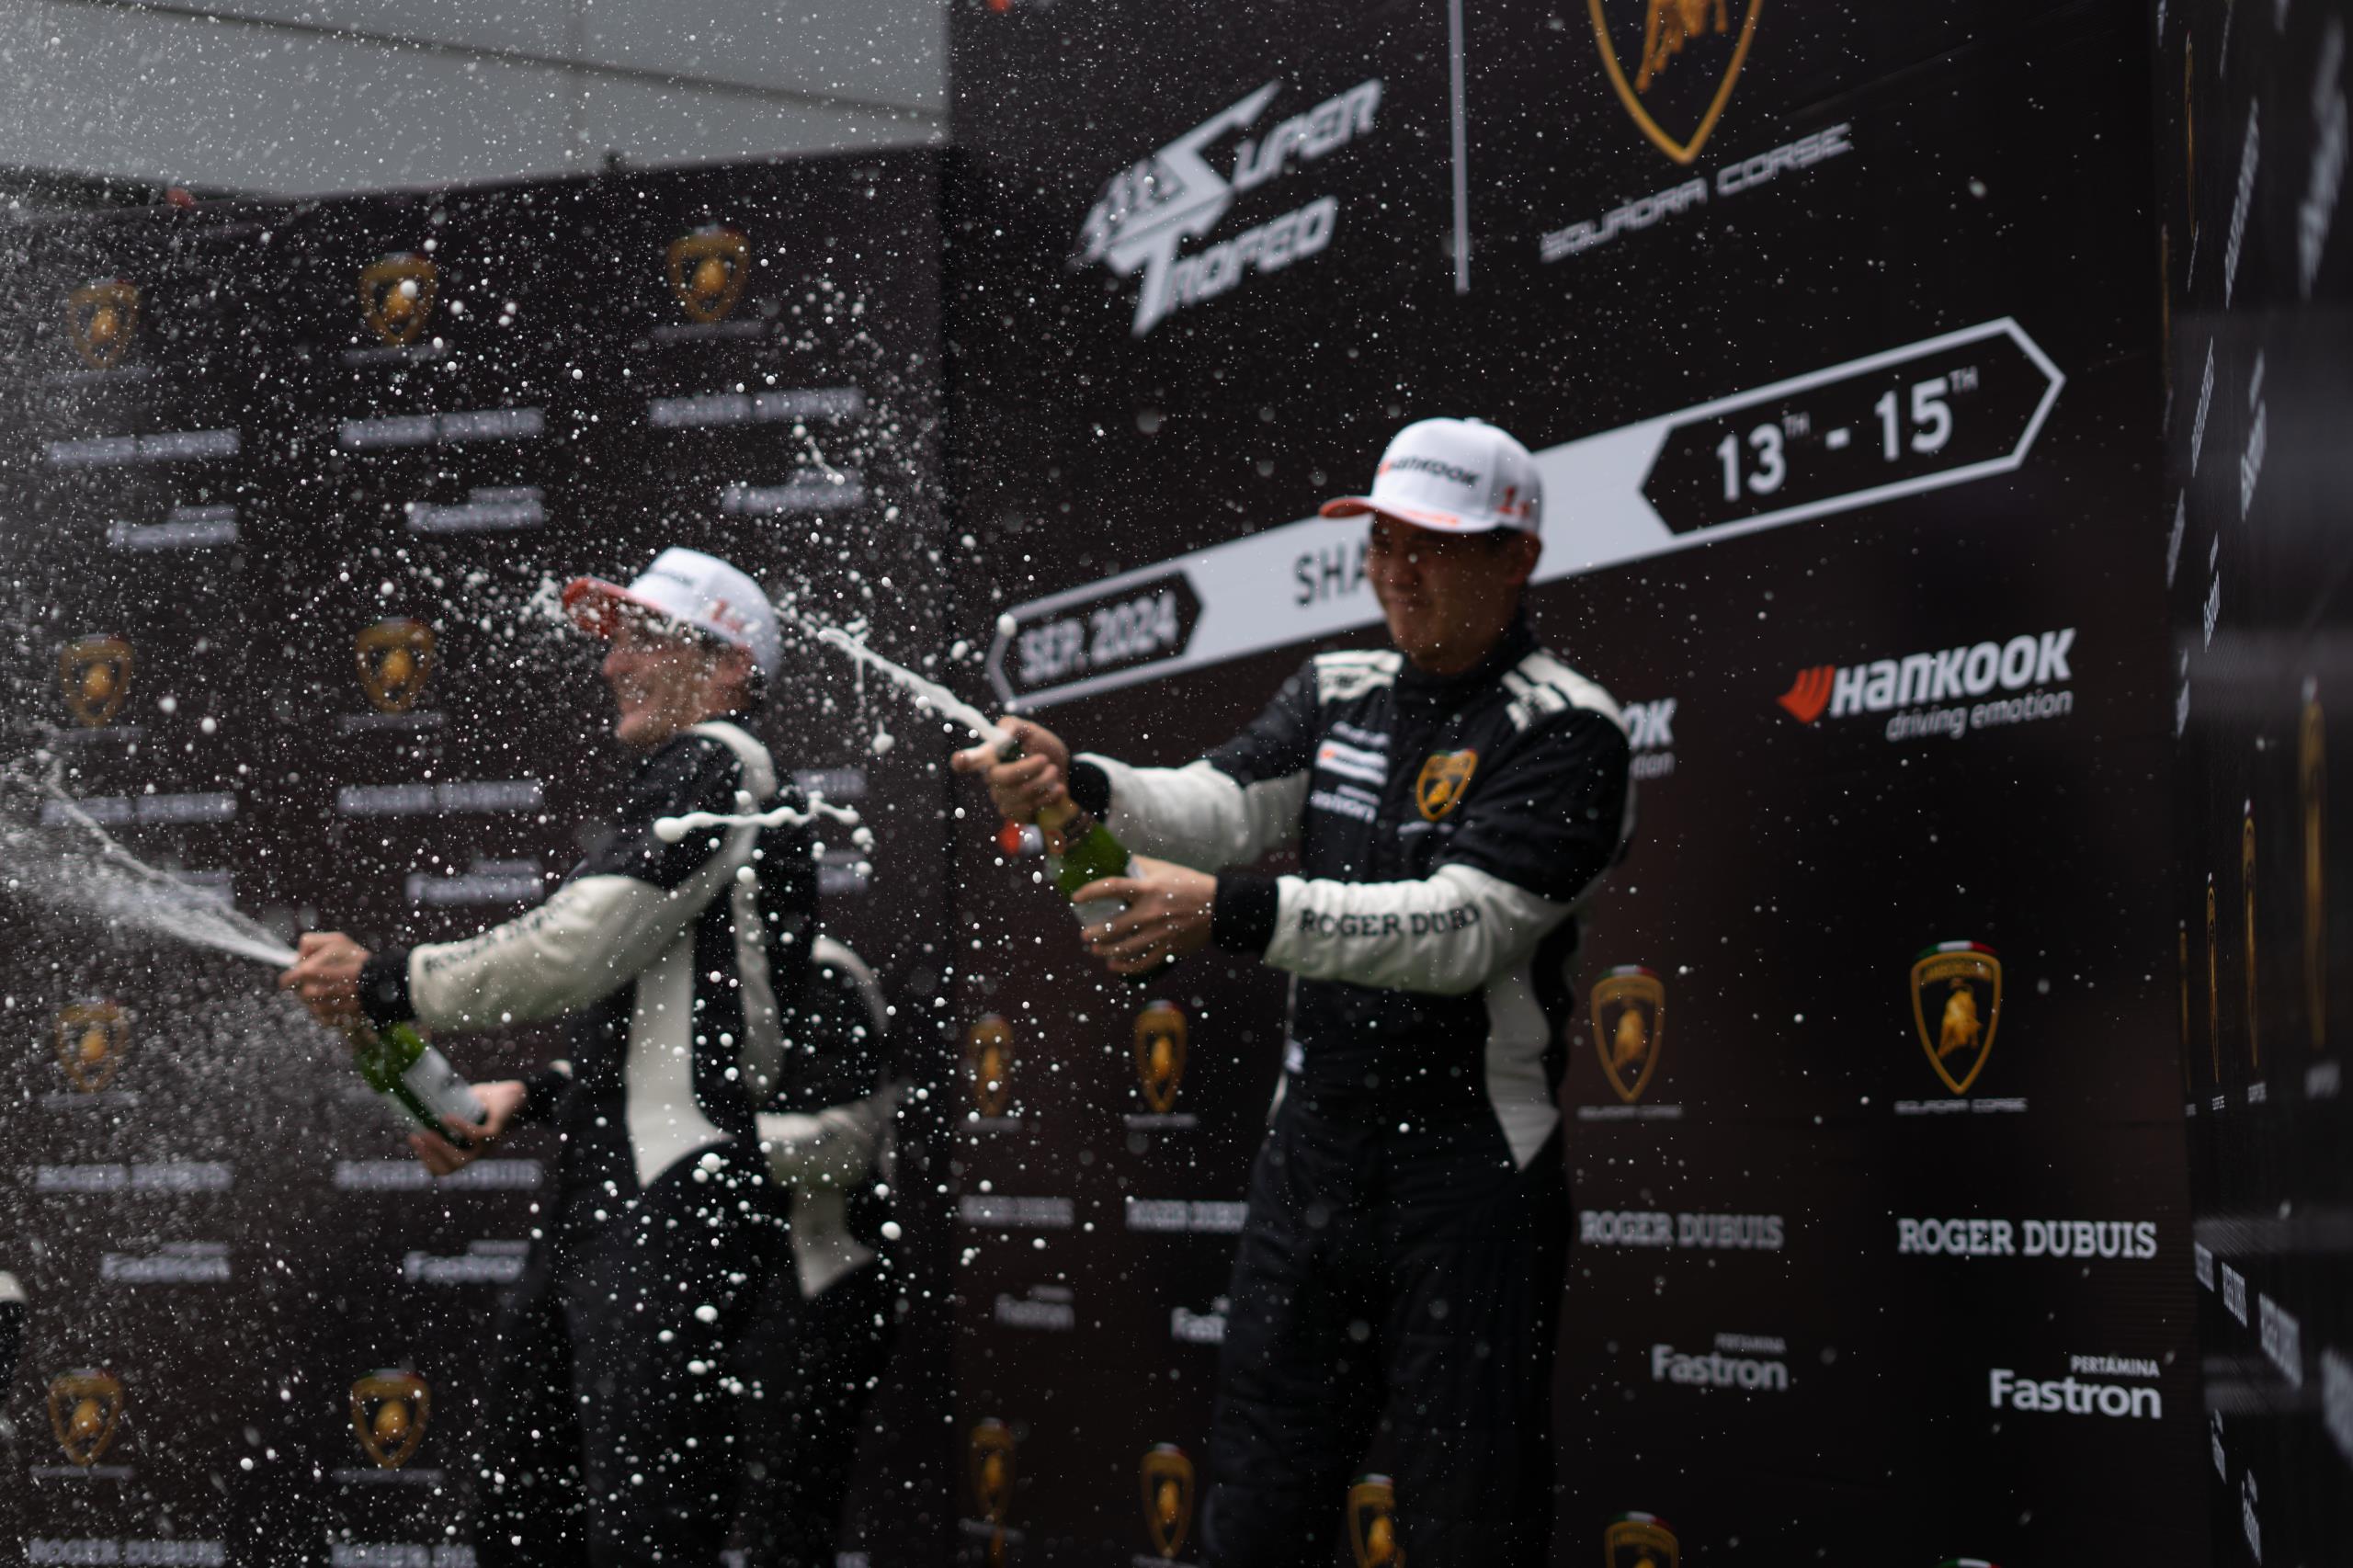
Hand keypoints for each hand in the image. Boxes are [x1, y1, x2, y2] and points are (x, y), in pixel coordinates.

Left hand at [280, 932, 370, 1026]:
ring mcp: (321, 1009)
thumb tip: (296, 957)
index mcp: (309, 971)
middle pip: (301, 993)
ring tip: (337, 991)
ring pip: (311, 1006)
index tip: (294, 978)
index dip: (290, 978)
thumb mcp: (336, 940)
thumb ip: (310, 943)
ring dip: (320, 999)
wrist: (384, 984)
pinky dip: (330, 1011)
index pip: (288, 979)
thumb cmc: (359, 960)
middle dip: (309, 987)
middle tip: (325, 981)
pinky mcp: (333, 1022)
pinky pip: (323, 1017)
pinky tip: (342, 1002)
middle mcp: (312, 993)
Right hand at [410, 1079, 527, 1176]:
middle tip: (416, 1137)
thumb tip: (421, 1089)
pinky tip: (446, 1118)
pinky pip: (477, 1136)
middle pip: (448, 1168)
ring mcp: (486, 1146)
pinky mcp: (496, 1133)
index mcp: (465, 1150)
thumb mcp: (465, 1104)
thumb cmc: (490, 1102)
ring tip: (426, 1133)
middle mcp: (475, 1152)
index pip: (442, 1167)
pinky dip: (460, 1128)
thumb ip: (448, 1102)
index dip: (426, 1159)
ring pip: (461, 1159)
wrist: (520, 1096)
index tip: (413, 1138)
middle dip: (428, 1156)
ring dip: (440, 1149)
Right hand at [950, 717, 1071, 821]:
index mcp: (991, 756)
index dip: (963, 761)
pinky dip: (1049, 796)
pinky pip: (1029, 808)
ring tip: (1053, 771)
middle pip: (1001, 777)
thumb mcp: (1033, 732)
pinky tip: (1056, 789)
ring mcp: (1002, 798)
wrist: (1065, 773)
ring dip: (1045, 780)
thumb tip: (1002, 735)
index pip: (966, 761)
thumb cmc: (1044, 750)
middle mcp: (991, 778)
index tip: (962, 759)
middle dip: (1028, 768)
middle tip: (1045, 760)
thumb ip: (1014, 727)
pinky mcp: (1015, 813)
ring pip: (1021, 793)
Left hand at [1077, 855, 1216, 974]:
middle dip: (1093, 934)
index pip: (1111, 888)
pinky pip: (1141, 963)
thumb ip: (1140, 864)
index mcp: (1148, 889)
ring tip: (1096, 950)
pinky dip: (1125, 967)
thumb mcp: (1165, 868)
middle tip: (1085, 935)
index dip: (1090, 892)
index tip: (1076, 898)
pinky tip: (1114, 966)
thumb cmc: (1190, 884)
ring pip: (1123, 949)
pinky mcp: (1168, 949)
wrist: (1220, 907)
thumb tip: (1119, 859)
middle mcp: (1150, 913)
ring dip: (1105, 951)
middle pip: (1112, 927)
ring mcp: (1159, 934)